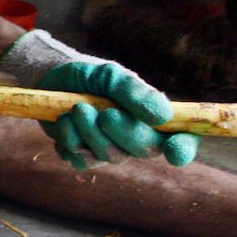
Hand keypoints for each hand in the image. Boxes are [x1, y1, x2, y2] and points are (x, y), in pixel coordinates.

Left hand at [35, 60, 196, 170]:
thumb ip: (135, 92)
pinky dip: (70, 138)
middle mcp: (137, 139)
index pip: (181, 139)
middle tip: (104, 113)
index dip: (184, 148)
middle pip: (144, 149)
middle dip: (123, 131)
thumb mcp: (111, 76)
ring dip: (90, 131)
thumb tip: (164, 116)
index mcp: (154, 118)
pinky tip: (65, 120)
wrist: (52, 82)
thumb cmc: (90, 78)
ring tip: (77, 108)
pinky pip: (82, 160)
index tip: (176, 151)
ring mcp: (111, 152)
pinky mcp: (85, 158)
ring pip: (110, 156)